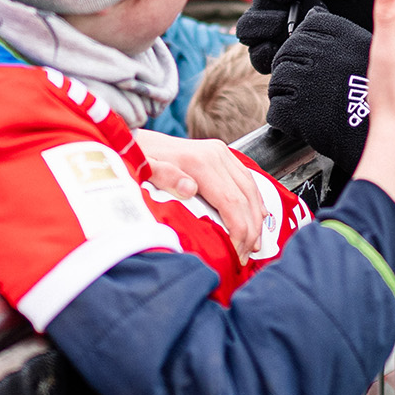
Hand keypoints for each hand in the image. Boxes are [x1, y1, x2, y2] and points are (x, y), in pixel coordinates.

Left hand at [133, 129, 265, 258]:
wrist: (135, 140)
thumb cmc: (138, 160)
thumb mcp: (144, 169)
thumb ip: (165, 177)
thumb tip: (190, 188)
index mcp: (199, 162)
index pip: (230, 201)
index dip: (239, 229)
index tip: (237, 251)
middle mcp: (215, 155)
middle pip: (245, 197)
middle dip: (251, 229)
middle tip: (247, 254)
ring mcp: (220, 153)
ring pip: (250, 188)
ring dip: (256, 217)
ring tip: (255, 243)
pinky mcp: (221, 154)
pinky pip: (246, 178)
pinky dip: (254, 200)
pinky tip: (258, 216)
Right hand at [237, 0, 376, 72]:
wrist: (368, 23)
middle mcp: (270, 4)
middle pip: (251, 4)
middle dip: (271, 15)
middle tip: (296, 18)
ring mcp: (270, 31)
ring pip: (248, 33)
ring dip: (268, 34)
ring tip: (295, 34)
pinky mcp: (277, 54)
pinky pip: (259, 58)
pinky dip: (270, 56)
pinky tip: (293, 52)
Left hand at [265, 9, 372, 180]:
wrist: (390, 130)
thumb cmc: (386, 92)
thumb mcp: (373, 48)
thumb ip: (339, 33)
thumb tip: (312, 13)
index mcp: (338, 34)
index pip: (306, 27)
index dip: (305, 43)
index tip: (313, 56)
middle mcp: (319, 53)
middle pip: (286, 53)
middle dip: (291, 67)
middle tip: (306, 84)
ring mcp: (304, 81)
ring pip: (277, 81)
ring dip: (285, 92)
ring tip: (303, 102)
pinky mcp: (295, 110)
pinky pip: (276, 110)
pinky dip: (283, 117)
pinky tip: (300, 119)